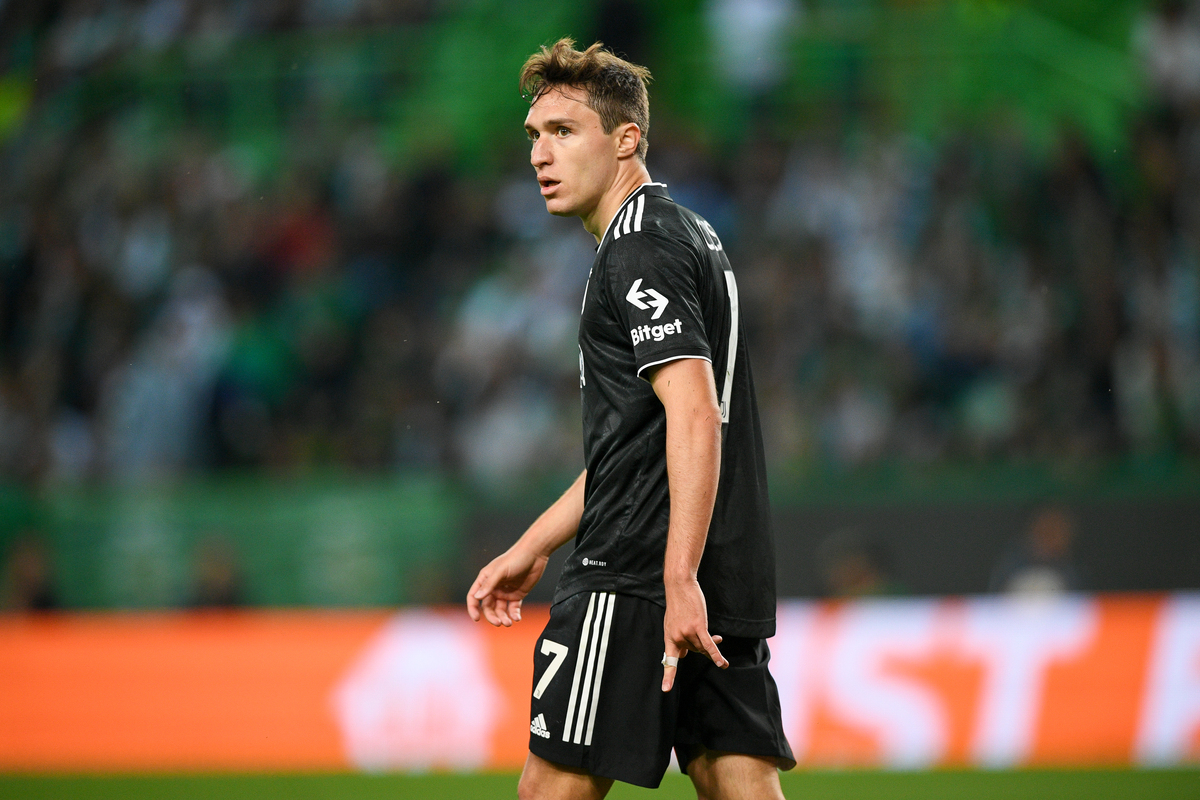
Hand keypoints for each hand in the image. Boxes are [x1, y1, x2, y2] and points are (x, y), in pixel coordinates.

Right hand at [466, 545, 548, 626]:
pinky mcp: (517, 594)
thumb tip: (477, 597)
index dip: (473, 608)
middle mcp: (494, 586)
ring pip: (500, 609)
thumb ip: (489, 584)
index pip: (474, 596)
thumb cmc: (516, 558)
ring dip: (503, 617)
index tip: (477, 619)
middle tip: (499, 623)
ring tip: (509, 623)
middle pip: (488, 606)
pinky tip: (517, 618)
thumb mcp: (501, 571)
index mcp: (486, 579)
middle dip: (492, 616)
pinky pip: (513, 608)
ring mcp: (505, 591)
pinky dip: (514, 614)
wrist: (535, 554)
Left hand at [661, 577, 726, 691]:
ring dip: (711, 643)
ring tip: (716, 637)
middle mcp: (677, 638)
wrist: (680, 586)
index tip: (666, 690)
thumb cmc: (678, 604)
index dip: (668, 676)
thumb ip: (679, 640)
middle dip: (702, 645)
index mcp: (669, 638)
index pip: (669, 661)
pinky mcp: (698, 627)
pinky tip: (722, 663)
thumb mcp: (672, 624)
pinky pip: (708, 645)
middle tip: (702, 633)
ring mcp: (687, 633)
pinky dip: (716, 654)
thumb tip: (685, 654)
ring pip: (703, 646)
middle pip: (695, 651)